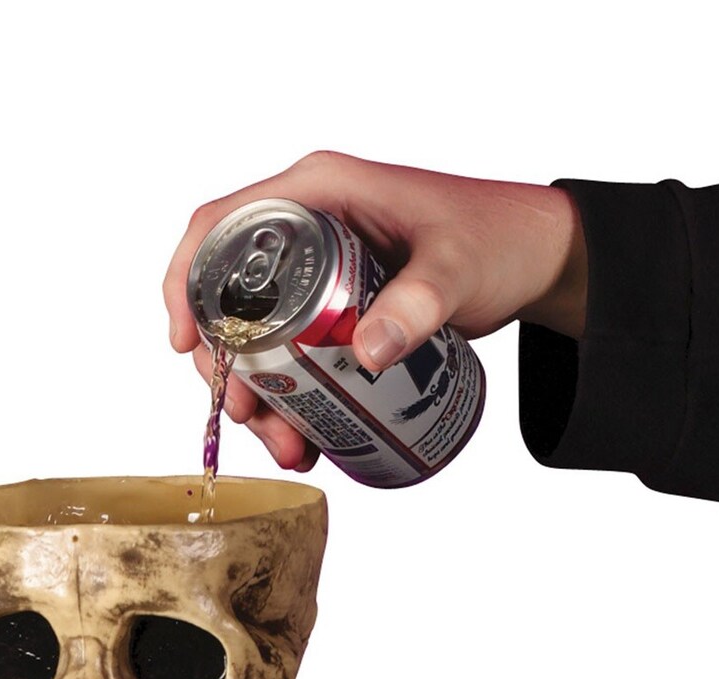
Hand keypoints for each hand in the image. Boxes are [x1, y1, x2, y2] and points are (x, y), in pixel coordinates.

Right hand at [164, 150, 587, 469]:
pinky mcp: (332, 310)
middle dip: (226, 368)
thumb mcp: (457, 267)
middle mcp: (305, 228)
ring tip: (288, 446)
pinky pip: (289, 358)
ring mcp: (316, 272)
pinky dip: (288, 403)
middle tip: (247, 417)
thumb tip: (368, 353)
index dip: (187, 283)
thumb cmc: (498, 238)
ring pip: (255, 340)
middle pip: (227, 298)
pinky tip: (305, 440)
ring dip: (258, 399)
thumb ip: (419, 302)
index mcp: (317, 192)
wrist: (534, 259)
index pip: (220, 227)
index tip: (184, 344)